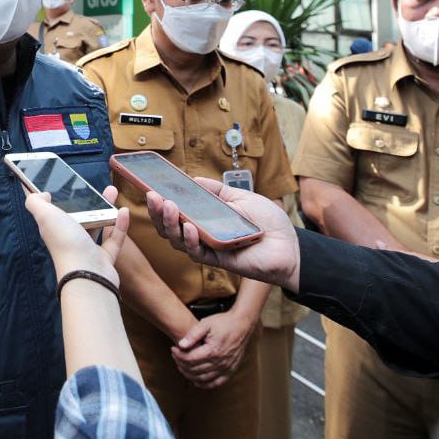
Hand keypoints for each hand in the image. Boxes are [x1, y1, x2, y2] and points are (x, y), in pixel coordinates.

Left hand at [24, 185, 128, 284]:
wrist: (88, 275)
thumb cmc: (66, 243)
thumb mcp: (45, 216)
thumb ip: (35, 202)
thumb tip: (39, 194)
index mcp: (54, 228)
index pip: (50, 212)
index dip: (52, 198)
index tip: (59, 182)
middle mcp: (69, 238)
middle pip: (77, 216)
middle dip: (85, 200)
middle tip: (94, 186)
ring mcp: (87, 250)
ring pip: (97, 225)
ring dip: (104, 208)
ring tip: (112, 191)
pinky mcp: (104, 258)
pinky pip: (114, 240)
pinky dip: (120, 226)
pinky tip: (124, 212)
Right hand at [145, 178, 301, 290]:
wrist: (289, 244)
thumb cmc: (267, 221)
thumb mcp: (240, 197)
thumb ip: (216, 190)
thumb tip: (192, 179)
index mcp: (205, 218)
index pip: (176, 210)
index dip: (160, 201)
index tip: (148, 186)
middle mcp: (202, 233)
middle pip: (170, 226)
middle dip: (157, 211)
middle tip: (153, 195)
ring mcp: (208, 247)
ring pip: (177, 240)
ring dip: (170, 223)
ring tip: (168, 206)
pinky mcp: (218, 260)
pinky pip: (197, 252)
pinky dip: (189, 239)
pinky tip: (188, 226)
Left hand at [172, 309, 257, 388]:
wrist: (242, 324)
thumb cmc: (223, 322)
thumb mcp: (206, 323)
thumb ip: (192, 335)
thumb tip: (180, 345)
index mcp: (213, 351)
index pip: (189, 359)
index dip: (178, 355)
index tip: (173, 349)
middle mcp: (220, 362)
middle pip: (194, 370)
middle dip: (181, 364)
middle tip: (176, 356)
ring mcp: (226, 368)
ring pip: (202, 378)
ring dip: (189, 374)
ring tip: (182, 365)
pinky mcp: (231, 371)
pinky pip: (215, 383)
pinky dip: (204, 384)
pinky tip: (196, 379)